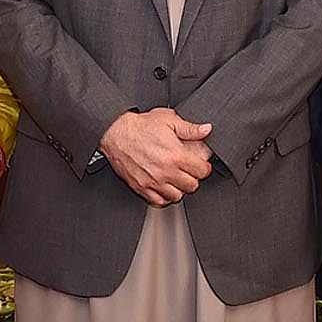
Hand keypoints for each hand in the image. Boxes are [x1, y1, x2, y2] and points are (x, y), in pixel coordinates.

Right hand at [99, 108, 213, 205]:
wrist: (115, 133)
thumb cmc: (140, 126)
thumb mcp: (168, 120)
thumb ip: (190, 128)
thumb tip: (206, 130)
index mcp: (175, 155)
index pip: (202, 171)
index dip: (204, 168)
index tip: (201, 165)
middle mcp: (165, 171)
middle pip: (192, 186)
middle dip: (193, 178)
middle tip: (189, 172)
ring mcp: (153, 181)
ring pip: (176, 196)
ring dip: (179, 189)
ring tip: (177, 179)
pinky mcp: (141, 187)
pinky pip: (158, 201)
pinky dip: (164, 197)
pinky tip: (164, 187)